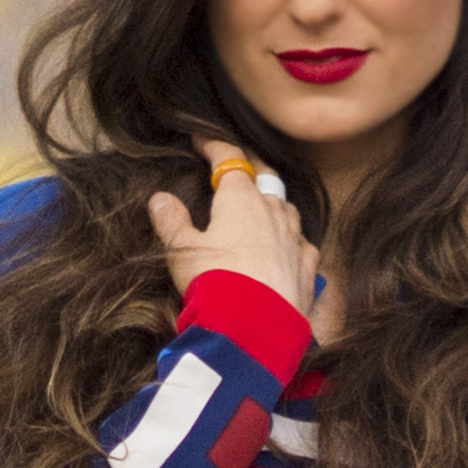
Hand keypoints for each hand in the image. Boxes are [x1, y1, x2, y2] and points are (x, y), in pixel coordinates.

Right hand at [149, 157, 318, 323]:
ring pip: (288, 208)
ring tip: (264, 204)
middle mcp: (273, 212)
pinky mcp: (308, 269)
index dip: (214, 146)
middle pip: (266, 177)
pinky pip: (302, 245)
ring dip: (274, 202)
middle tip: (240, 162)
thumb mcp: (181, 251)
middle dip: (252, 165)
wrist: (253, 327)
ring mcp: (295, 239)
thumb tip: (160, 199)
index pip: (230, 159)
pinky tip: (289, 247)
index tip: (201, 140)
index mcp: (241, 200)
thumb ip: (171, 221)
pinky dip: (293, 240)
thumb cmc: (214, 282)